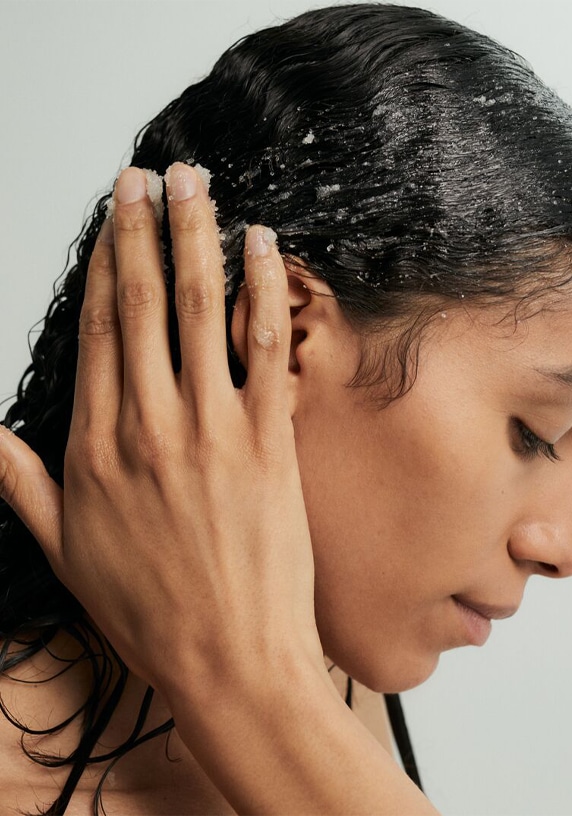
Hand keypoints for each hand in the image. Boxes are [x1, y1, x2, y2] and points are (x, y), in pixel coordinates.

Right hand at [0, 163, 322, 693]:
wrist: (229, 659)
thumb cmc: (152, 611)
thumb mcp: (66, 551)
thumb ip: (22, 485)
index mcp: (97, 447)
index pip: (99, 331)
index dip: (104, 264)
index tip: (109, 219)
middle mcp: (151, 425)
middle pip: (143, 304)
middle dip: (143, 229)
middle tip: (145, 175)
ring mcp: (213, 429)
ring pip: (201, 310)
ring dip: (197, 238)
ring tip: (195, 185)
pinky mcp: (269, 442)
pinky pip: (264, 350)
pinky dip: (265, 291)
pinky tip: (262, 247)